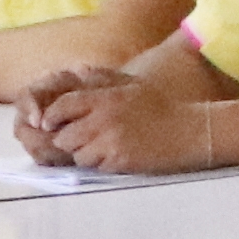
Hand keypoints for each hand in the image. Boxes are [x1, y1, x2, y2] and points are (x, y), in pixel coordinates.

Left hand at [17, 69, 181, 175]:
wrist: (189, 131)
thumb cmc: (161, 106)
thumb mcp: (130, 85)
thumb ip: (102, 81)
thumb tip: (78, 71)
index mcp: (106, 98)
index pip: (64, 106)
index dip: (52, 116)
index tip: (49, 123)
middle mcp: (104, 120)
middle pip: (65, 136)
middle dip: (68, 139)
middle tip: (79, 139)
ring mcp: (111, 143)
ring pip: (78, 155)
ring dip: (84, 154)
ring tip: (101, 148)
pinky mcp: (120, 162)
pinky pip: (96, 167)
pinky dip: (100, 164)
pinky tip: (115, 156)